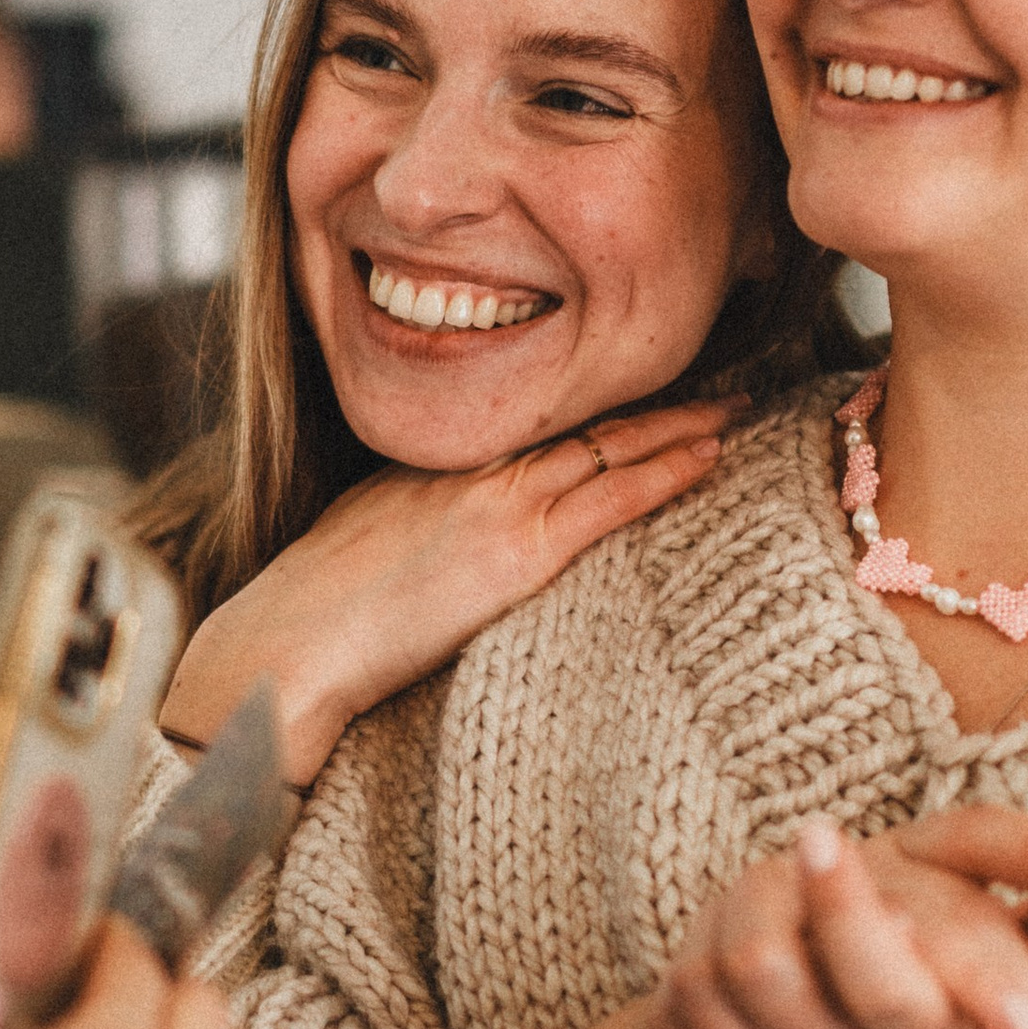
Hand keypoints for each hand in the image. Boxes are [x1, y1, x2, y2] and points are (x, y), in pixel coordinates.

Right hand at [162, 398, 742, 782]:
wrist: (293, 645)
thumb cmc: (316, 615)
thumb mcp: (369, 538)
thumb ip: (420, 524)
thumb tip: (450, 543)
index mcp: (441, 465)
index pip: (537, 425)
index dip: (596, 406)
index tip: (642, 395)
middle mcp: (475, 469)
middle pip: (582, 422)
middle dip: (655, 402)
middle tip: (722, 382)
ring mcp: (500, 503)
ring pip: (609, 446)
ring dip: (679, 425)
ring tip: (734, 409)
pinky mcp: (519, 550)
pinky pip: (611, 497)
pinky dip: (664, 470)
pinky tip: (707, 455)